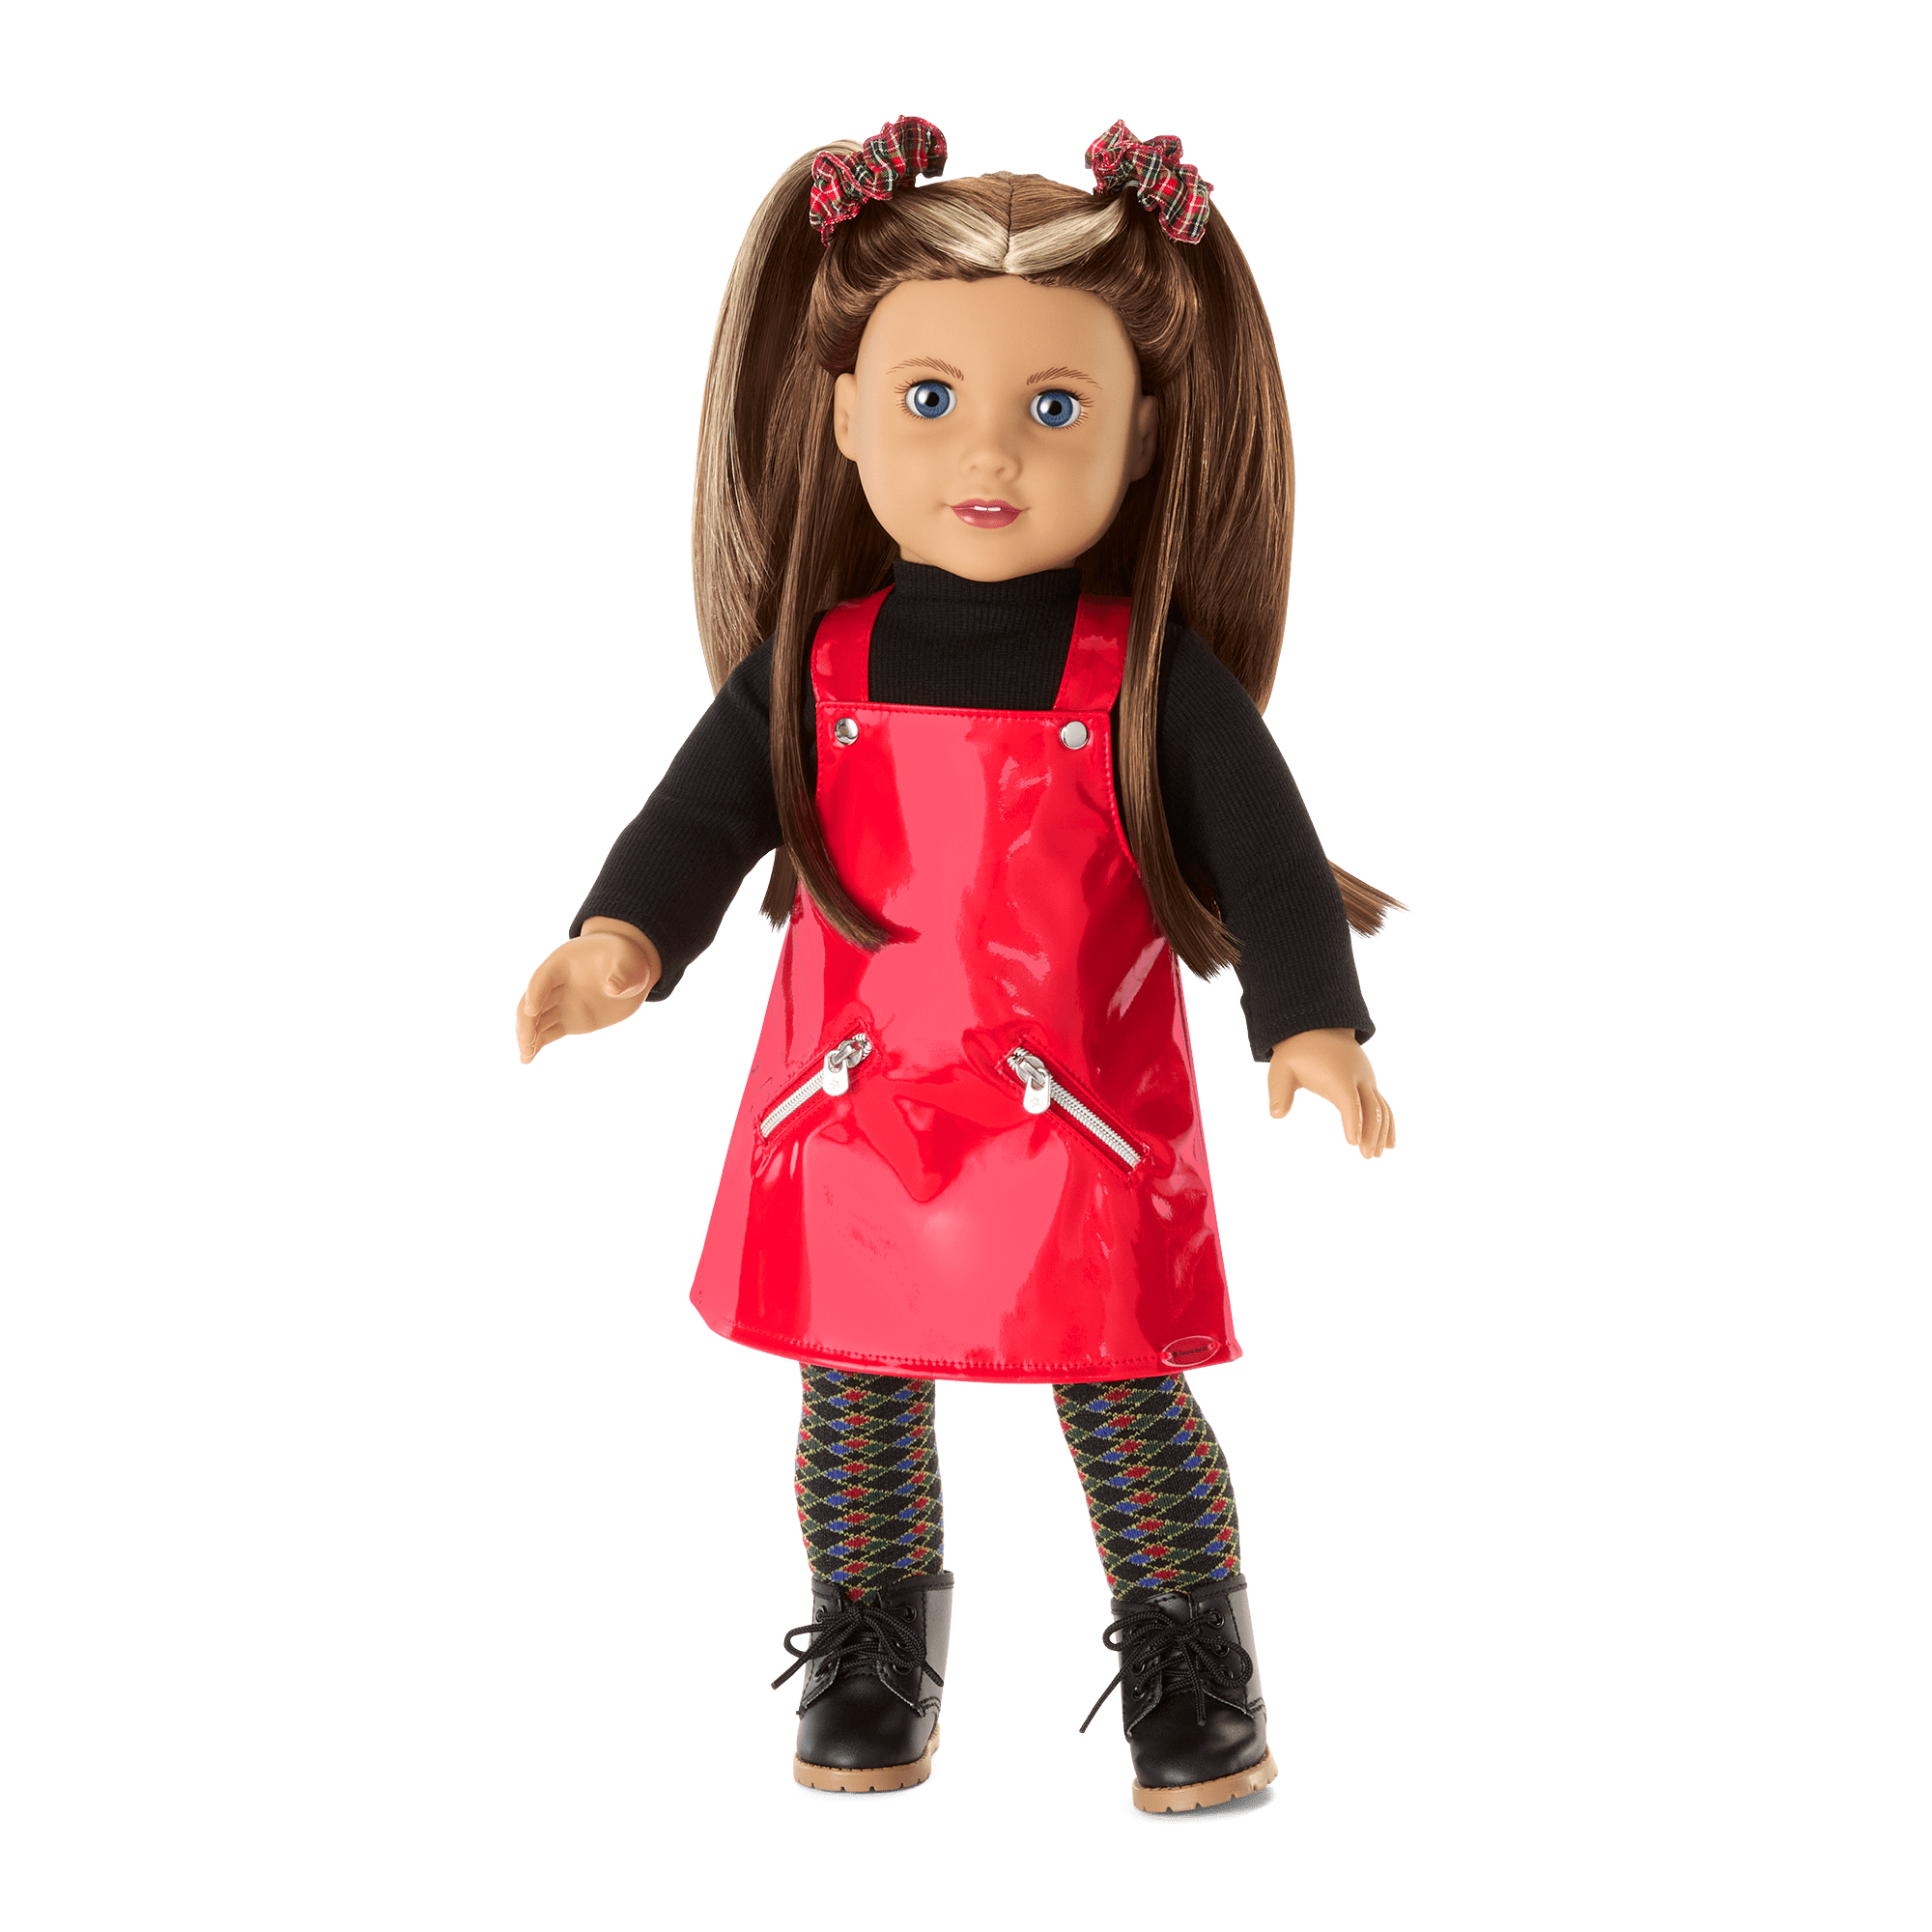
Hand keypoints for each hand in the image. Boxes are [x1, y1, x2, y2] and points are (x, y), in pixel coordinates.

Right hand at [515, 918, 661, 1064]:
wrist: (630, 973)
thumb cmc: (627, 960)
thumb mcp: (628, 962)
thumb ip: (621, 974)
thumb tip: (612, 988)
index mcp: (563, 963)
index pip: (543, 978)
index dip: (535, 994)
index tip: (532, 1011)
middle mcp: (556, 984)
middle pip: (533, 1002)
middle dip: (528, 1021)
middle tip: (526, 1041)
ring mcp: (561, 1003)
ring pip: (537, 1020)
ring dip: (529, 1037)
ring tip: (526, 1057)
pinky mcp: (570, 1021)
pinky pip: (549, 1032)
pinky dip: (538, 1044)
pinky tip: (529, 1058)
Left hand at [1266, 1027, 1395, 1159]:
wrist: (1318, 1028)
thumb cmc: (1297, 1053)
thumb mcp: (1282, 1068)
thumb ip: (1280, 1091)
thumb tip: (1276, 1114)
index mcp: (1337, 1074)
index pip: (1349, 1100)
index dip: (1353, 1120)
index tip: (1353, 1142)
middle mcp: (1357, 1077)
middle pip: (1371, 1107)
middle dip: (1370, 1132)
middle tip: (1366, 1155)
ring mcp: (1366, 1080)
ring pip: (1381, 1107)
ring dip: (1381, 1132)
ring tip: (1374, 1155)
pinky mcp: (1369, 1084)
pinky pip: (1383, 1105)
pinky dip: (1388, 1124)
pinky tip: (1388, 1144)